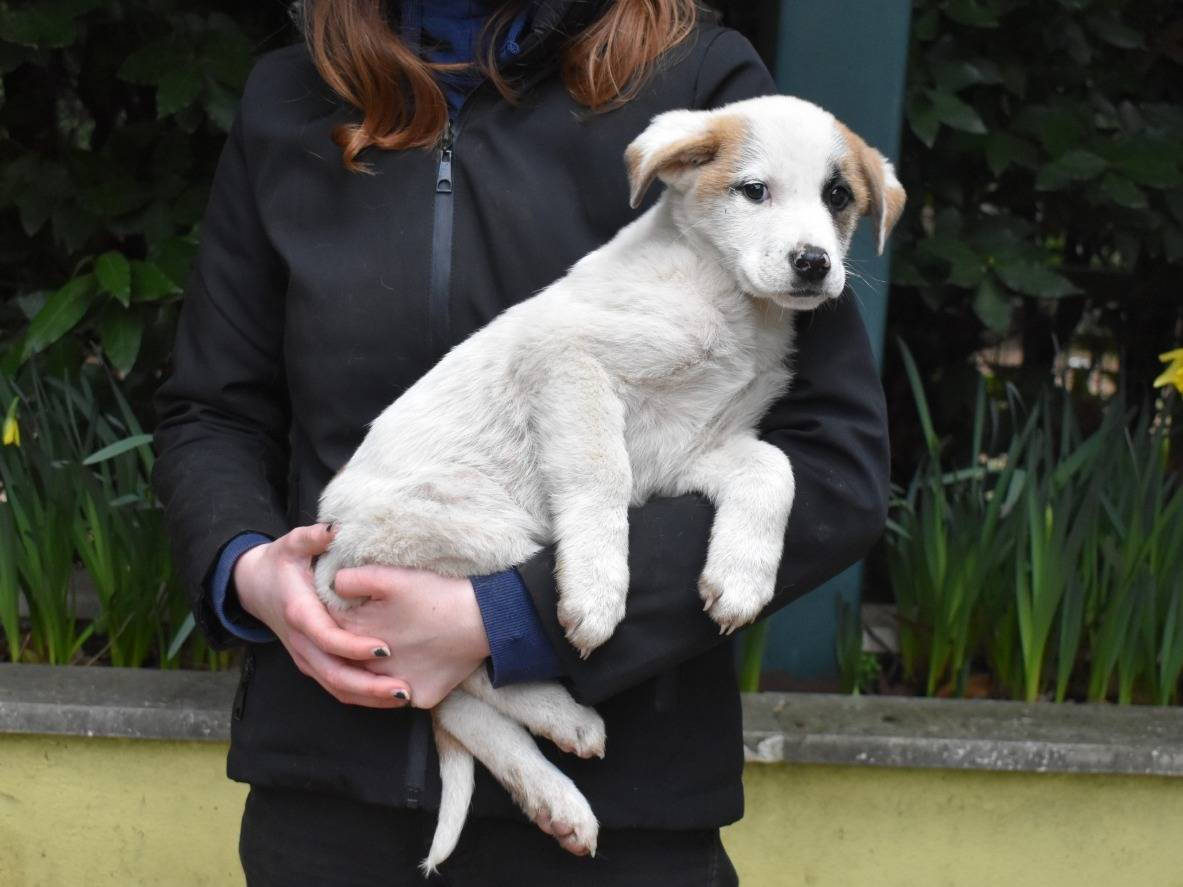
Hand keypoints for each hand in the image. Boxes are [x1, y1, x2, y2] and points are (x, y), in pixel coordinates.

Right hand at [233, 524, 411, 707]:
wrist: (253, 586)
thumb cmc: (279, 563)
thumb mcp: (292, 544)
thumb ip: (313, 537)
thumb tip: (335, 528)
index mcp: (299, 613)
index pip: (327, 638)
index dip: (354, 647)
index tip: (384, 649)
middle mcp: (300, 641)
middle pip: (333, 673)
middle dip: (368, 686)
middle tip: (402, 689)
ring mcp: (304, 656)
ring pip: (334, 686)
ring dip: (367, 696)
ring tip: (403, 698)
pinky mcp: (310, 663)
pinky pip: (334, 686)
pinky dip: (360, 695)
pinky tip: (387, 696)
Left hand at [331, 565, 491, 708]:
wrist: (483, 620)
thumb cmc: (436, 595)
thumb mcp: (391, 577)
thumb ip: (353, 580)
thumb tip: (332, 585)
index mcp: (358, 636)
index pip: (327, 631)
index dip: (331, 617)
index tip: (344, 606)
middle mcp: (371, 669)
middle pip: (345, 663)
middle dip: (345, 649)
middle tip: (364, 631)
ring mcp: (397, 688)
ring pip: (369, 687)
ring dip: (368, 675)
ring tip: (379, 654)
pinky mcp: (421, 697)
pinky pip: (403, 696)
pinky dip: (399, 685)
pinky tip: (406, 669)